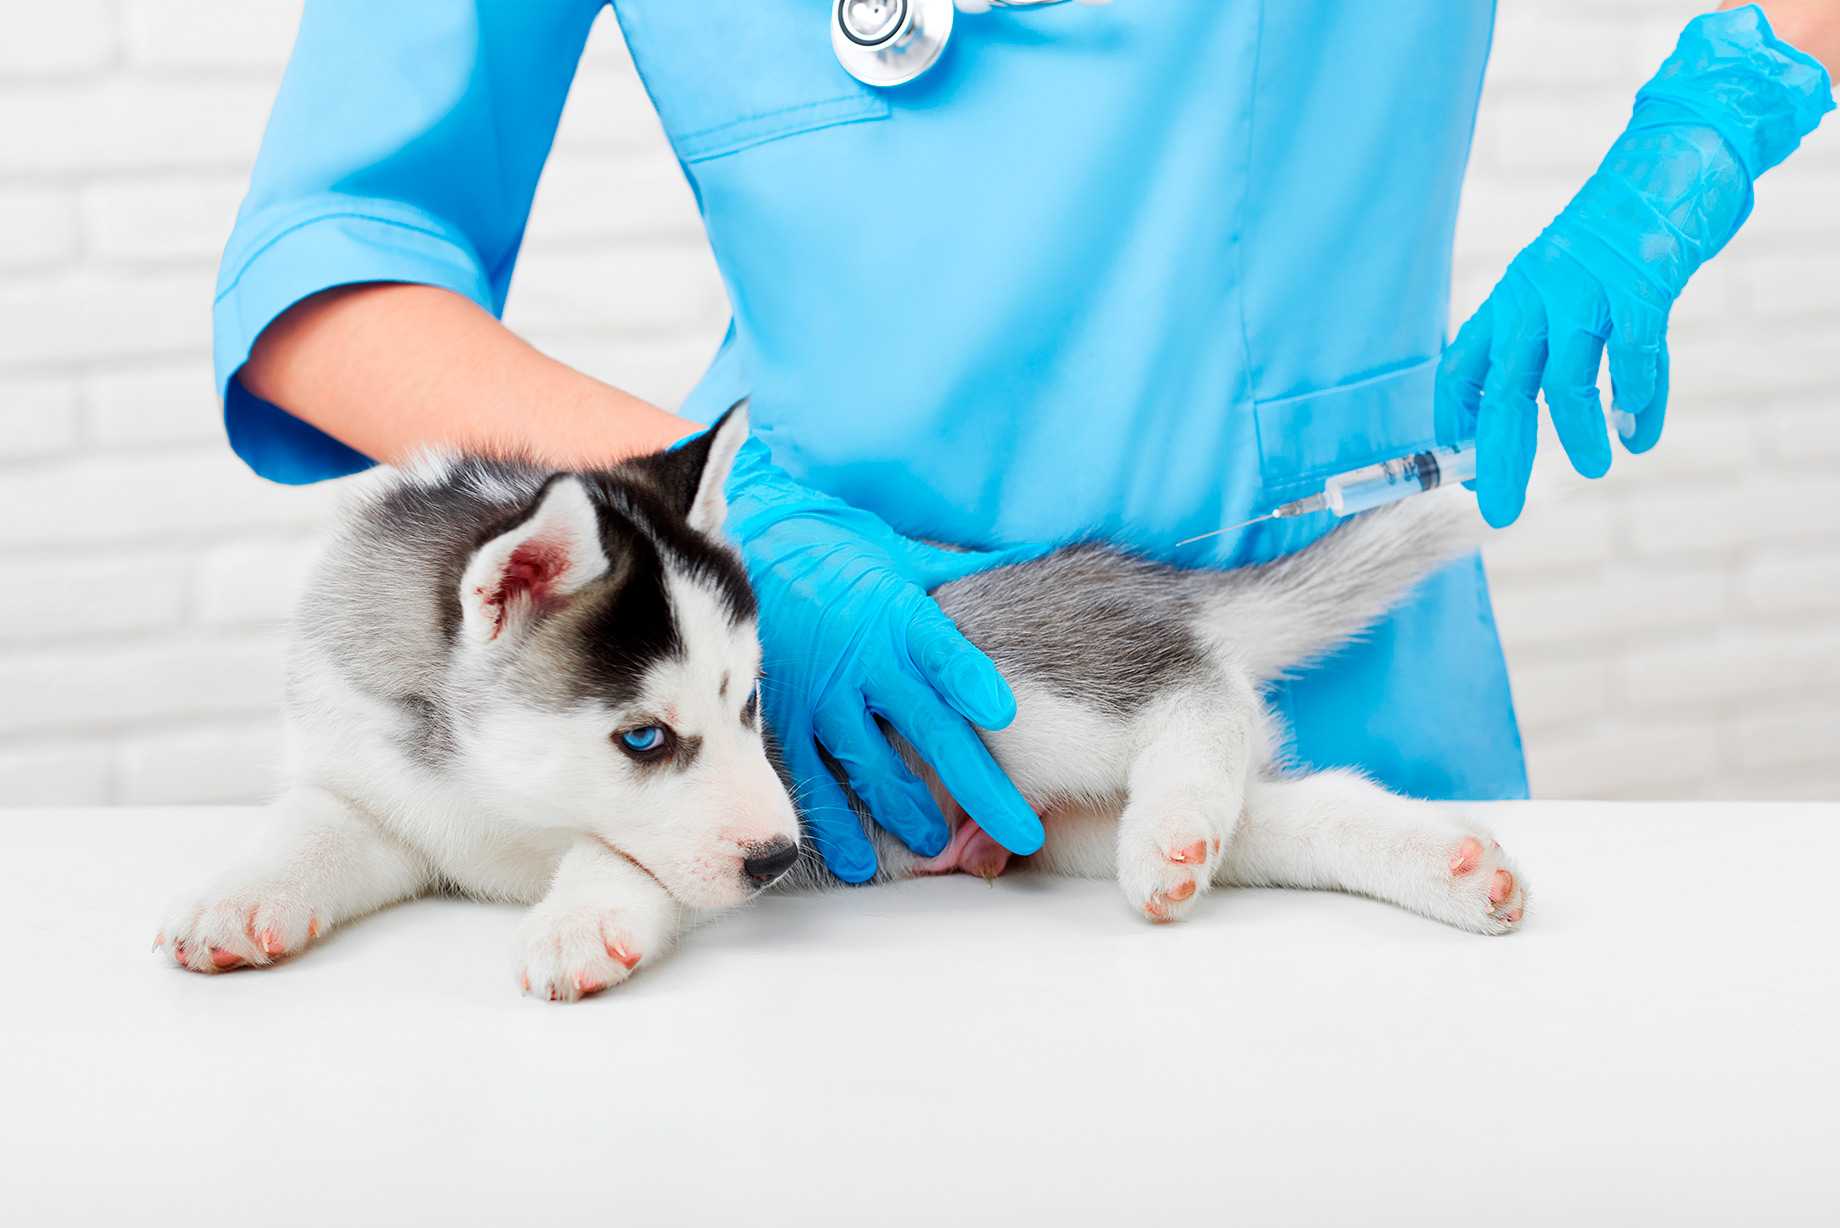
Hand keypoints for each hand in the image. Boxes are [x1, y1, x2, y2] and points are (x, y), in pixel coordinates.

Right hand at [725, 438, 1043, 881]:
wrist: (748, 547)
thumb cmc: (837, 550)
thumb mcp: (902, 553)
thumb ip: (964, 569)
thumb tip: (1030, 547)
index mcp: (902, 617)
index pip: (946, 653)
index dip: (973, 682)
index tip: (1003, 713)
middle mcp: (866, 661)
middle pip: (932, 732)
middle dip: (981, 788)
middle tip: (1022, 832)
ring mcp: (823, 694)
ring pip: (874, 767)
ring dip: (911, 812)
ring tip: (942, 847)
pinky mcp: (784, 717)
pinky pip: (812, 779)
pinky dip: (834, 824)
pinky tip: (858, 862)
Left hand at [1436, 5, 1832, 527]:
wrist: (1670, 160)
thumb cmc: (1612, 237)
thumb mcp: (1554, 284)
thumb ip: (1534, 342)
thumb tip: (1515, 416)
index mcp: (1509, 298)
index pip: (1462, 368)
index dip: (1455, 422)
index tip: (1461, 469)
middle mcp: (1536, 294)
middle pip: (1507, 391)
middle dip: (1502, 458)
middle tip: (1500, 513)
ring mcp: (1587, 287)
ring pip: (1569, 380)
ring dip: (1578, 434)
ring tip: (1591, 469)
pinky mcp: (1641, 282)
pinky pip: (1635, 355)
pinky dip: (1640, 398)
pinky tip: (1641, 434)